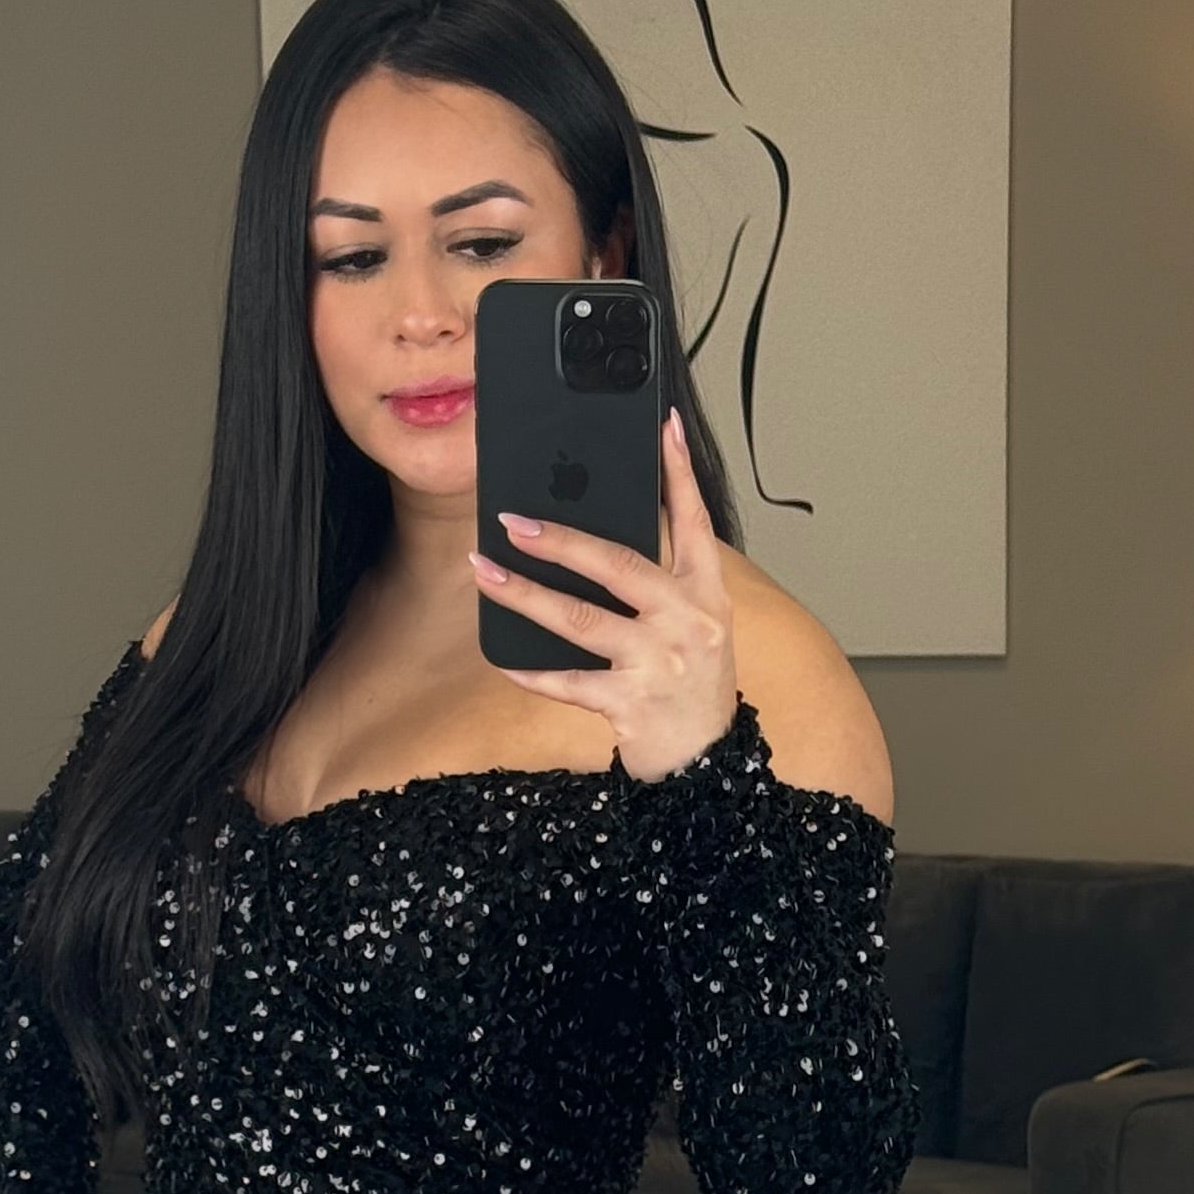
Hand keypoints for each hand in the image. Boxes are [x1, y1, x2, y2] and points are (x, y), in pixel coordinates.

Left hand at [472, 405, 739, 785]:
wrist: (708, 766)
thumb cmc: (694, 687)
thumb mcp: (696, 626)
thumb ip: (662, 582)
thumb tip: (596, 538)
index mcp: (706, 594)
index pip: (694, 521)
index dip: (678, 472)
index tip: (660, 427)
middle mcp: (687, 621)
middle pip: (619, 565)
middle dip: (561, 539)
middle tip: (511, 520)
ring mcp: (659, 663)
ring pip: (581, 620)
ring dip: (526, 594)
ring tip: (485, 572)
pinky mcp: (632, 704)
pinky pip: (570, 682)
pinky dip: (533, 672)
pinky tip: (503, 659)